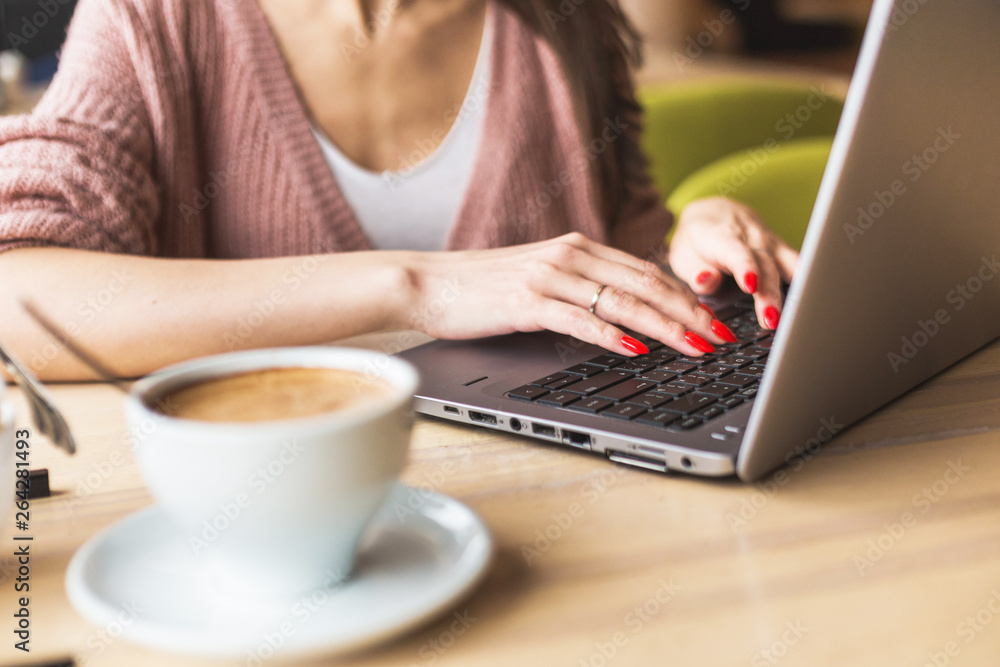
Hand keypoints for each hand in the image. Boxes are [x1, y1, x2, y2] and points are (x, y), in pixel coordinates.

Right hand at [400, 232, 736, 356]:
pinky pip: (580, 320)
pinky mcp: (527, 301)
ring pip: (622, 301)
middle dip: (689, 312)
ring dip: (665, 325)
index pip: (645, 271)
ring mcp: (549, 277)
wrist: (429, 283)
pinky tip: (638, 349)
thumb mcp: (541, 279)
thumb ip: (581, 287)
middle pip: (644, 284)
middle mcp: (569, 255)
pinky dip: (613, 335)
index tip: (714, 319)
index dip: (685, 295)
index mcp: (578, 248)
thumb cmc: (484, 288)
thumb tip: (624, 313)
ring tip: (697, 346)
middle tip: (722, 337)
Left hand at [667, 197, 798, 328]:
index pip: (736, 252)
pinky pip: (800, 265)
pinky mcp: (783, 251)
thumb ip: (694, 271)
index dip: (745, 267)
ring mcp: (771, 243)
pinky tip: (817, 302)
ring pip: (789, 265)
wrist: (714, 214)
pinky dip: (809, 282)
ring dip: (795, 291)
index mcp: (721, 237)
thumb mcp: (683, 255)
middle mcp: (751, 237)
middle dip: (770, 293)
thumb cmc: (696, 242)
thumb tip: (706, 282)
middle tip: (772, 320)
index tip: (751, 285)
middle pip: (766, 265)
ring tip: (798, 317)